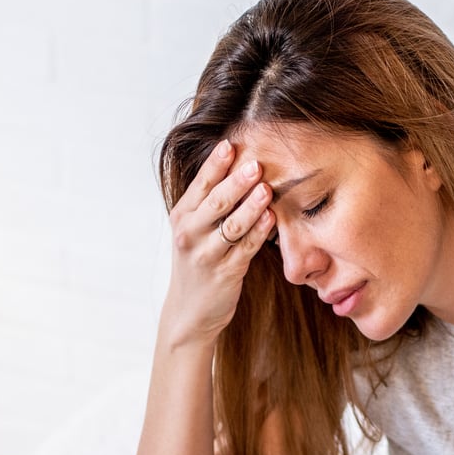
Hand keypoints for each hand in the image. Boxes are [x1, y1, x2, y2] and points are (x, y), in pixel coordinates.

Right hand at [159, 137, 276, 347]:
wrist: (190, 310)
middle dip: (236, 182)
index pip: (200, 185)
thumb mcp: (195, 230)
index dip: (216, 164)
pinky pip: (245, 249)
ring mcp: (206, 255)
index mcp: (182, 216)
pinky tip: (271, 219)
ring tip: (266, 189)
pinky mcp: (224, 273)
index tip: (231, 143)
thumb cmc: (198, 262)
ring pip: (231, 226)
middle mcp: (189, 233)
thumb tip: (240, 165)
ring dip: (250, 207)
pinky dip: (259, 233)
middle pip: (215, 202)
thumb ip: (210, 203)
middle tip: (256, 164)